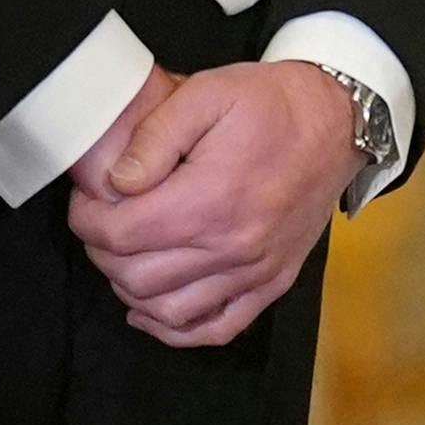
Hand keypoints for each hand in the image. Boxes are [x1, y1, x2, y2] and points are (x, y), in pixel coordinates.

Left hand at [66, 56, 358, 347]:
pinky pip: (217, 329)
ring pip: (169, 312)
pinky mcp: (273, 282)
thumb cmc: (270, 104)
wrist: (338, 122)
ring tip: (125, 258)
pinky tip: (152, 310)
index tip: (87, 203)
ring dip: (132, 291)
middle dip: (103, 253)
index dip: (87, 221)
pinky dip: (177, 331)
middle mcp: (232, 247)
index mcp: (210, 200)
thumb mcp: (207, 94)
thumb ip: (154, 136)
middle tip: (102, 224)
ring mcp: (255, 272)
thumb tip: (117, 182)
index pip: (121, 235)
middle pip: (136, 278)